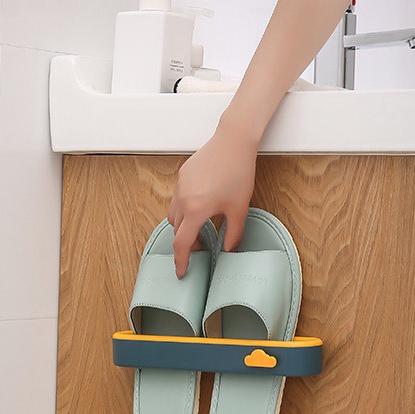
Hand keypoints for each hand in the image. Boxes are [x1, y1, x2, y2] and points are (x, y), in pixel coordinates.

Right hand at [167, 119, 257, 277]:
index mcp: (196, 210)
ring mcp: (180, 188)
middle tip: (202, 247)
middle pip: (176, 231)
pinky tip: (200, 206)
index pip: (182, 244)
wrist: (233, 140)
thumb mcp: (240, 207)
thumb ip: (234, 233)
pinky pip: (177, 200)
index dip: (181, 261)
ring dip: (183, 226)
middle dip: (187, 243)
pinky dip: (184, 210)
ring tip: (200, 228)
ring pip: (173, 216)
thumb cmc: (238, 171)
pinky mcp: (181, 177)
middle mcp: (183, 200)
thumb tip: (229, 251)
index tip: (181, 272)